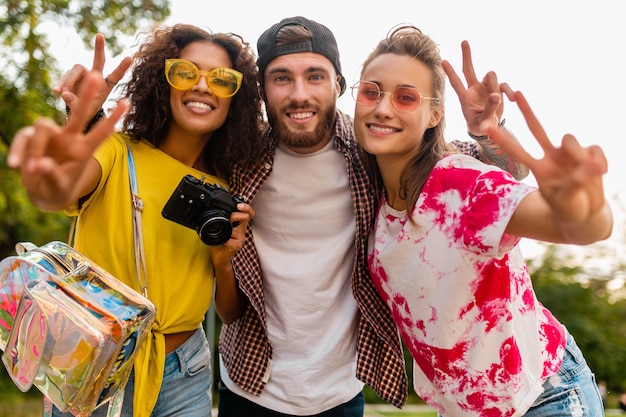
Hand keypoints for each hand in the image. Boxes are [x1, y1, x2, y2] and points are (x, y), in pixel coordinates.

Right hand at [8, 72, 128, 210]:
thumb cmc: (58, 189)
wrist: (43, 191)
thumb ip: (52, 175)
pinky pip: (23, 139)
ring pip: (42, 126)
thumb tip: (41, 164)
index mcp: (83, 151)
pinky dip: (18, 151)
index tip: (126, 103)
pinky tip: (13, 165)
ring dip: (35, 147)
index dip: (112, 119)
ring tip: (31, 169)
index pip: (101, 133)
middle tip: (96, 75)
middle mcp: (69, 139)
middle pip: (78, 114)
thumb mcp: (58, 187)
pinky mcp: (31, 138)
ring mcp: (50, 136)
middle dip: (86, 96)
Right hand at [54, 33, 131, 117]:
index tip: (130, 58)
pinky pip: (65, 76)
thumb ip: (77, 104)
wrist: (78, 111)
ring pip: (76, 70)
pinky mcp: (71, 75)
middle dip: (99, 48)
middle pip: (98, 60)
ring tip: (64, 94)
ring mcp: (83, 74)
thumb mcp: (85, 111)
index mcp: (106, 85)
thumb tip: (65, 94)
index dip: (122, 67)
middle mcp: (96, 76)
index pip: (116, 75)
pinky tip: (57, 91)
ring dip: (69, 81)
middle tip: (100, 35)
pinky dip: (61, 84)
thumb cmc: (87, 111)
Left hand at [208, 203, 254, 266]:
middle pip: (246, 217)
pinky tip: (222, 242)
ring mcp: (240, 238)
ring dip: (227, 229)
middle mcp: (242, 230)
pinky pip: (230, 239)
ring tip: (221, 233)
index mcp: (239, 224)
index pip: (248, 213)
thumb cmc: (219, 241)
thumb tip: (214, 210)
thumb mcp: (221, 228)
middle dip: (235, 215)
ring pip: (236, 228)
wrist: (219, 257)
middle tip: (228, 219)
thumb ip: (222, 219)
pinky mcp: (237, 246)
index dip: (246, 208)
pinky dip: (224, 240)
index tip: (239, 206)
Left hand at [442, 40, 503, 136]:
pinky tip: (513, 99)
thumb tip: (496, 94)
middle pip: (469, 69)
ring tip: (497, 100)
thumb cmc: (480, 125)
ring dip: (496, 85)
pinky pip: (504, 85)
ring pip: (491, 76)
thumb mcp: (484, 122)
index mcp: (465, 98)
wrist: (488, 128)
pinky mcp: (496, 89)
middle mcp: (474, 89)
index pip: (456, 83)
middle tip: (464, 41)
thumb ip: (490, 109)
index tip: (443, 61)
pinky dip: (509, 91)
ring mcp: (485, 88)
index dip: (450, 72)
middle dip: (467, 55)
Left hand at [485, 90, 607, 225]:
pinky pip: (594, 149)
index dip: (504, 140)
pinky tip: (602, 173)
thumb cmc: (569, 209)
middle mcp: (551, 157)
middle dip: (526, 111)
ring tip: (589, 174)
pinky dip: (600, 161)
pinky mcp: (589, 154)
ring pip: (570, 139)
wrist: (585, 215)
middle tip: (515, 92)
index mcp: (539, 168)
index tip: (487, 127)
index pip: (517, 151)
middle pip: (537, 129)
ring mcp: (569, 154)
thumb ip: (576, 182)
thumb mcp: (567, 200)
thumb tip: (591, 165)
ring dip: (579, 155)